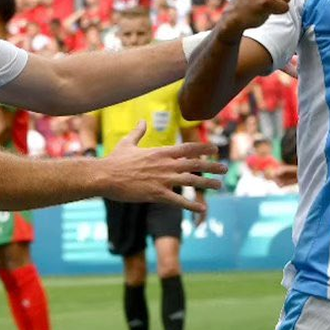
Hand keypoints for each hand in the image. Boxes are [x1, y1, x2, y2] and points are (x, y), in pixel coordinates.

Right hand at [102, 122, 226, 211]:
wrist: (104, 176)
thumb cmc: (114, 160)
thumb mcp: (127, 143)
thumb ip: (138, 132)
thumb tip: (143, 121)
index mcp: (160, 152)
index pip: (187, 148)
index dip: (203, 148)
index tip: (215, 148)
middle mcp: (165, 165)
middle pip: (194, 164)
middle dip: (211, 166)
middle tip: (225, 168)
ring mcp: (162, 180)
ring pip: (191, 181)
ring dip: (206, 184)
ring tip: (218, 186)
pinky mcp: (156, 194)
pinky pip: (178, 201)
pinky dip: (191, 205)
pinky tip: (202, 209)